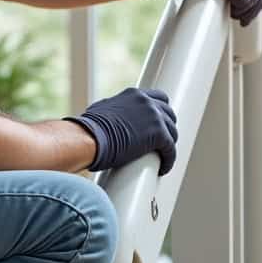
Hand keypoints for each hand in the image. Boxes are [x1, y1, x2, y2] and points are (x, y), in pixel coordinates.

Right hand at [64, 87, 178, 174]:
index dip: (161, 112)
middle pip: (169, 113)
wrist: (89, 138)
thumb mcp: (102, 110)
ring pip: (172, 132)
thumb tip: (108, 121)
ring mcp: (155, 116)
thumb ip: (112, 111)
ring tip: (162, 156)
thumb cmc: (88, 129)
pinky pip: (170, 149)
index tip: (159, 123)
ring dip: (168, 144)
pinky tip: (163, 168)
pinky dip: (169, 159)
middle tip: (161, 141)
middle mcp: (147, 101)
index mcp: (134, 95)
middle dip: (167, 127)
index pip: (158, 98)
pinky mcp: (158, 134)